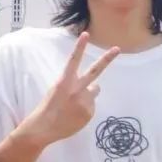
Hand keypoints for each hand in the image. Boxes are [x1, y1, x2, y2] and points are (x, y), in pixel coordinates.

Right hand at [19, 32, 118, 147]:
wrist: (44, 127)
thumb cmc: (47, 108)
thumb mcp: (56, 91)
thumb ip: (72, 85)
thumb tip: (91, 86)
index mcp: (64, 81)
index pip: (73, 60)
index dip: (80, 47)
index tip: (86, 34)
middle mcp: (77, 88)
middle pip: (95, 70)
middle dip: (107, 59)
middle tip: (117, 49)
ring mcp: (85, 100)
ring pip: (94, 91)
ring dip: (89, 94)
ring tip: (74, 104)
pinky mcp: (90, 112)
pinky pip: (92, 105)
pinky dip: (86, 108)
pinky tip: (75, 114)